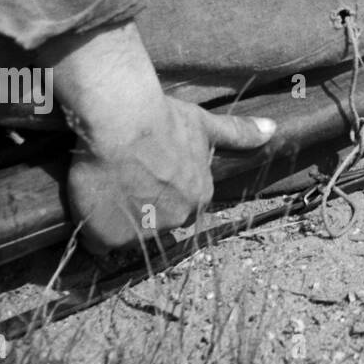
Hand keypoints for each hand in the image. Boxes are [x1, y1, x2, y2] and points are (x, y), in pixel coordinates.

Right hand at [67, 91, 274, 253]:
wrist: (123, 121)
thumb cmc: (163, 119)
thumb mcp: (204, 125)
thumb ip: (238, 133)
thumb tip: (272, 129)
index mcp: (200, 197)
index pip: (182, 208)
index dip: (161, 195)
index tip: (147, 178)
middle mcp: (177, 220)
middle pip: (157, 225)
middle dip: (142, 211)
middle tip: (124, 183)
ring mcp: (143, 233)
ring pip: (129, 236)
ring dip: (117, 221)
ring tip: (107, 191)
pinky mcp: (109, 238)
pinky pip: (99, 244)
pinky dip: (93, 230)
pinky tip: (91, 206)